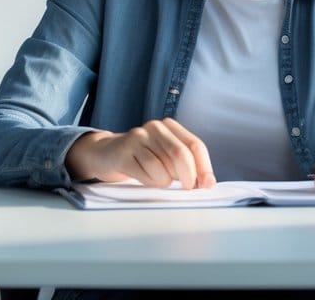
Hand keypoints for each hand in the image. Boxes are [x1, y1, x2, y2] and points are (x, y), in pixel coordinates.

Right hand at [65, 117, 215, 188]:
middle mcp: (155, 127)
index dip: (204, 167)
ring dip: (164, 182)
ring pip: (162, 168)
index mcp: (170, 126)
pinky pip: (145, 174)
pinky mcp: (124, 151)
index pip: (195, 145)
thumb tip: (206, 183)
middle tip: (186, 189)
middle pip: (181, 155)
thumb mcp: (165, 155)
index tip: (207, 185)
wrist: (107, 153)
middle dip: (188, 177)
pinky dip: (150, 182)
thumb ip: (185, 164)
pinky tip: (145, 178)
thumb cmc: (142, 157)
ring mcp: (138, 137)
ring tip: (157, 179)